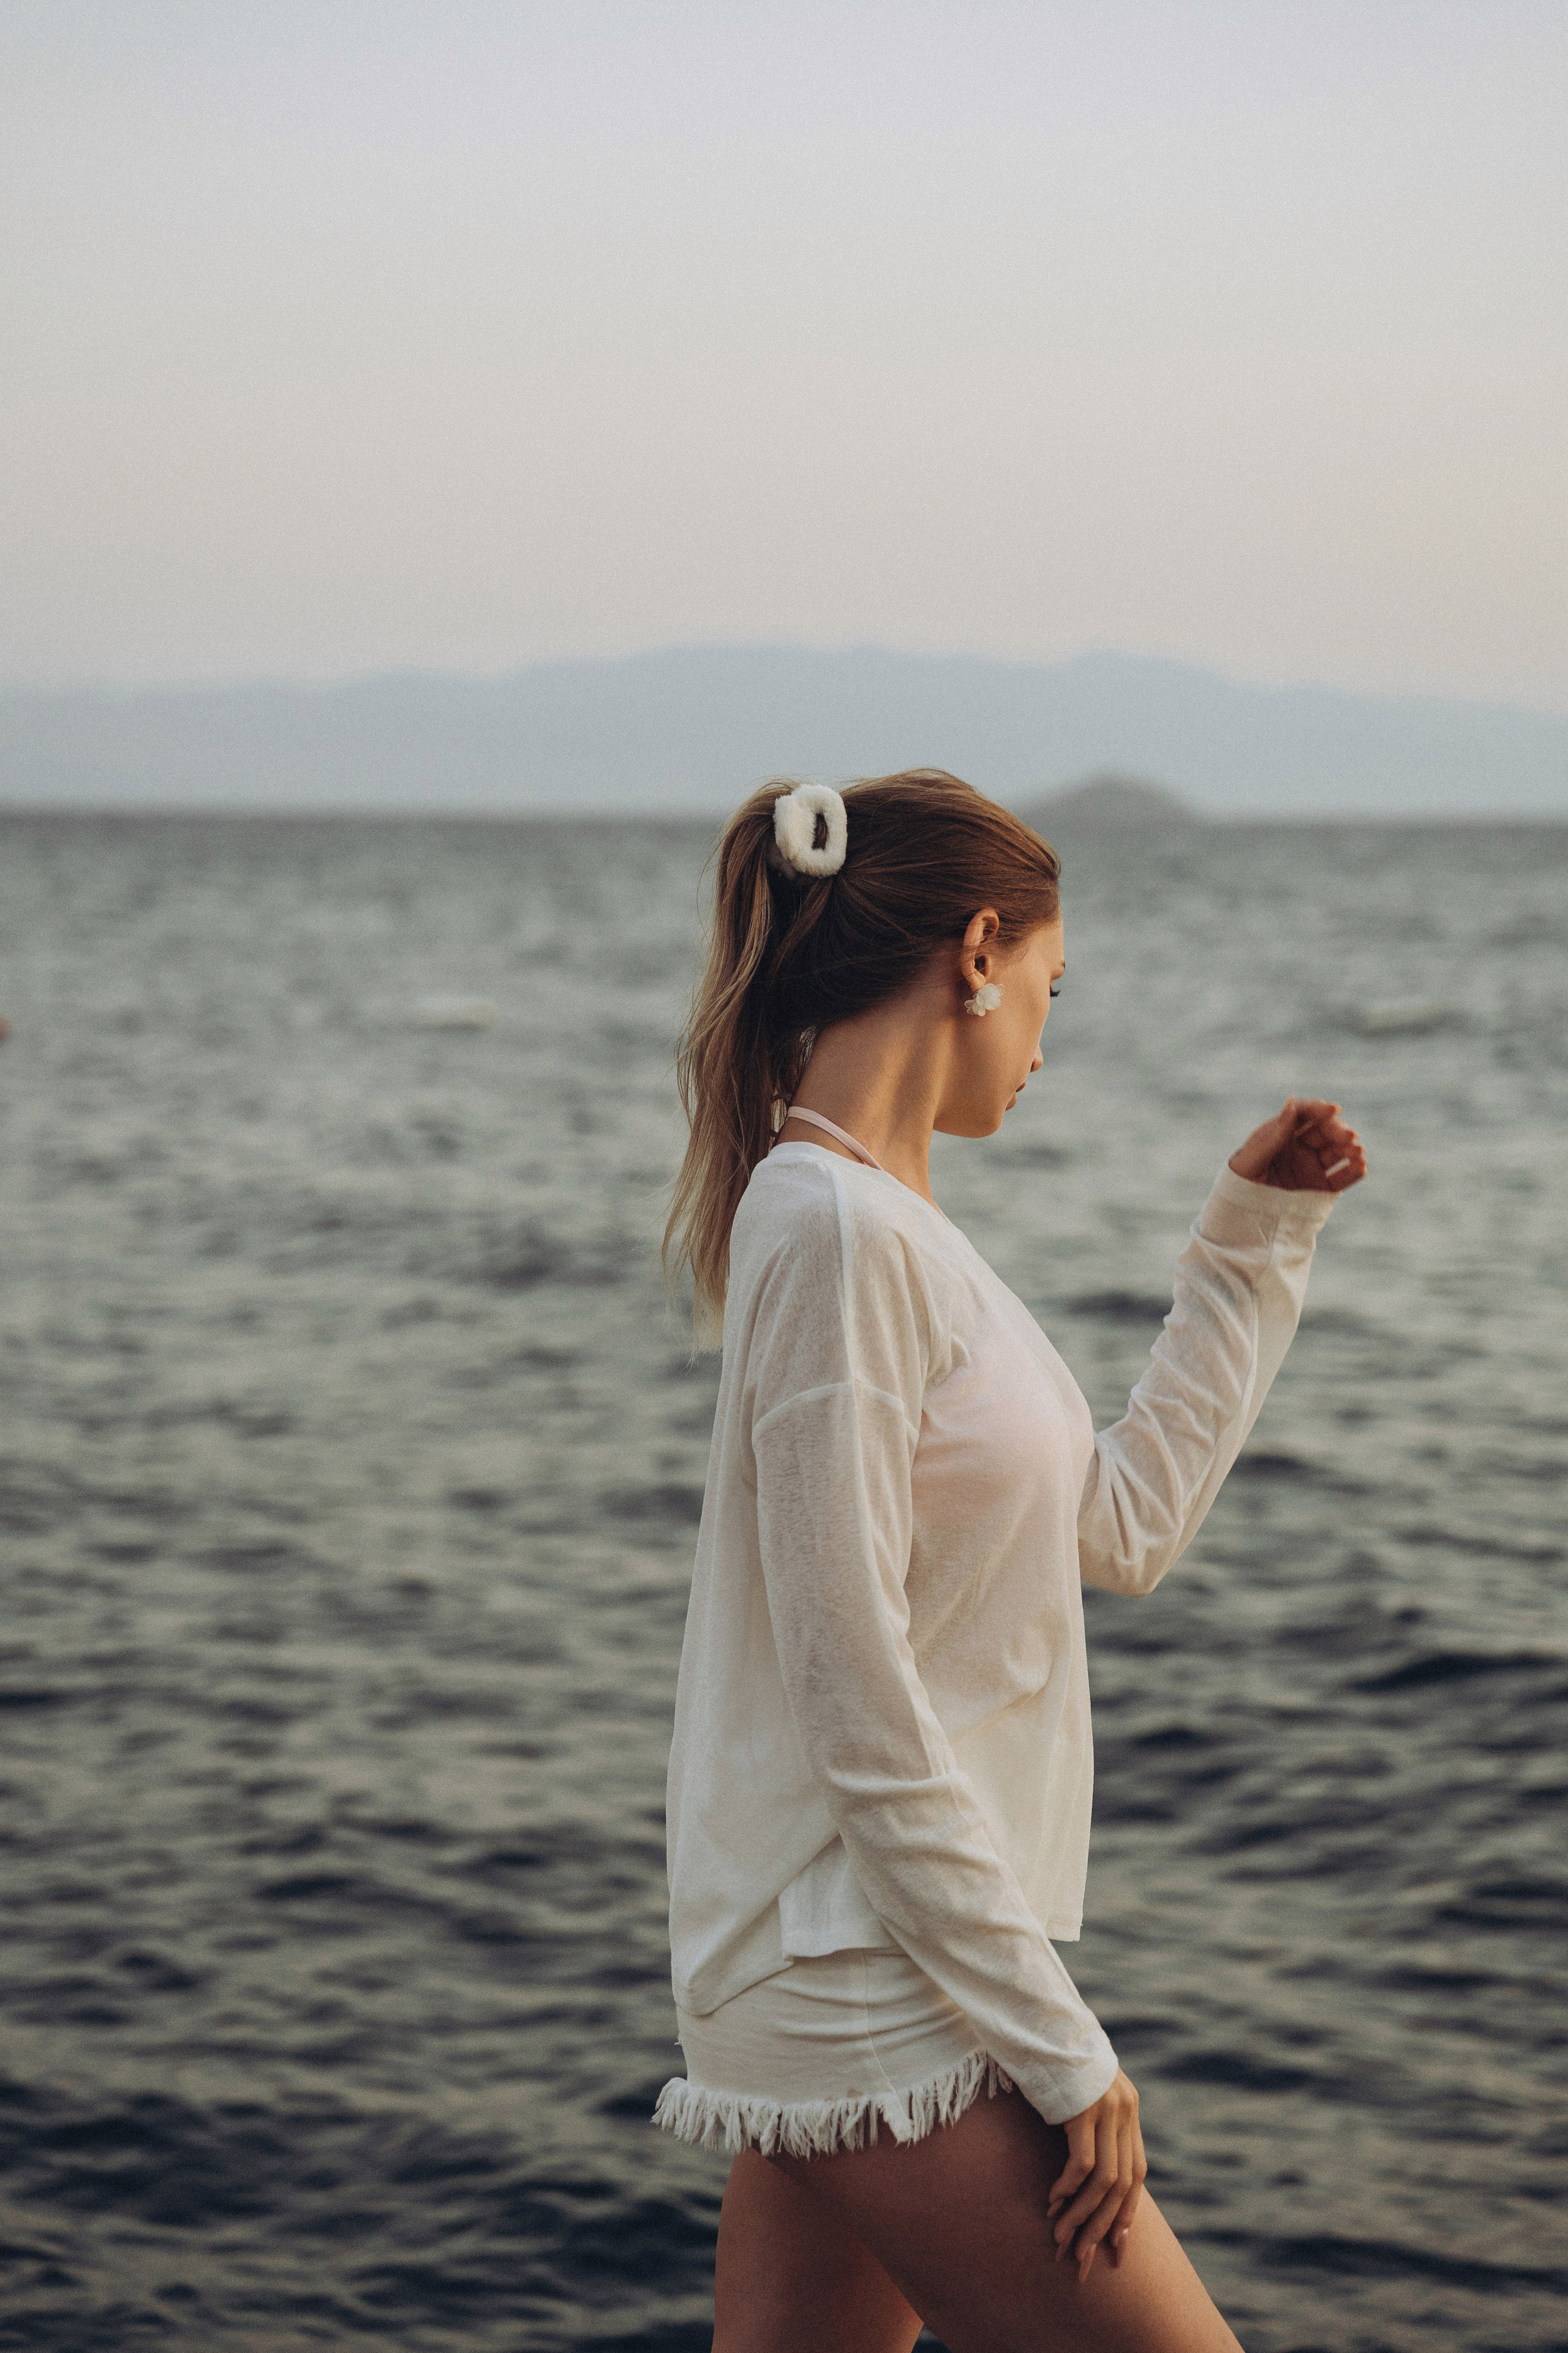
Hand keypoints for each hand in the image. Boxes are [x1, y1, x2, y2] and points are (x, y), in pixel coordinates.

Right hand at [1047, 2068, 1146, 2282]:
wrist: (1042, 2016)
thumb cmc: (1054, 2056)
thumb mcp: (1081, 2091)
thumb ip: (1092, 2120)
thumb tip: (1084, 2163)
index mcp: (1129, 2108)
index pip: (1137, 2173)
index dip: (1127, 2212)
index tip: (1116, 2247)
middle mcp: (1124, 2110)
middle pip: (1123, 2184)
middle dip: (1104, 2226)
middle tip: (1085, 2259)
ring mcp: (1106, 2108)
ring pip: (1104, 2180)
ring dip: (1082, 2215)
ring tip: (1062, 2237)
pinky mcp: (1083, 2107)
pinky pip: (1082, 2163)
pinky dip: (1068, 2189)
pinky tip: (1053, 2202)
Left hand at [1228, 1096, 1365, 1192]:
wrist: (1240, 1218)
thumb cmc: (1237, 1183)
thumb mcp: (1250, 1159)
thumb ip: (1272, 1136)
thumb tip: (1291, 1106)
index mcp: (1280, 1134)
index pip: (1302, 1114)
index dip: (1318, 1109)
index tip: (1332, 1109)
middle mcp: (1298, 1147)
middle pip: (1324, 1131)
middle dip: (1339, 1130)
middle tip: (1350, 1136)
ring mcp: (1311, 1167)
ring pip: (1337, 1152)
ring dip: (1350, 1149)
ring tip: (1358, 1151)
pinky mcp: (1320, 1188)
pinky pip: (1341, 1177)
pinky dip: (1353, 1171)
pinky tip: (1360, 1167)